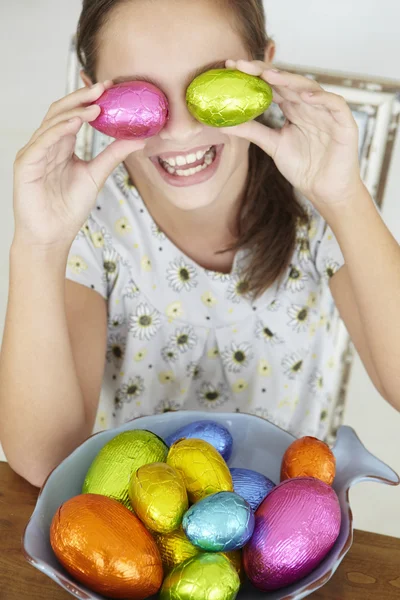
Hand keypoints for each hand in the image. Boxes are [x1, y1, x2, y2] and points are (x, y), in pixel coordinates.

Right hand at [13, 82, 145, 248]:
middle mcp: (46, 145)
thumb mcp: (96, 176)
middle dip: (82, 98)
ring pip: (52, 123)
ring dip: (74, 112)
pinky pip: (42, 142)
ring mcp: (34, 153)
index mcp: (61, 146)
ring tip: (96, 105)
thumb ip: (114, 155)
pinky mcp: (25, 165)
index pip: (73, 115)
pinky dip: (58, 130)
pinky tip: (75, 123)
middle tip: (104, 88)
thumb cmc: (68, 209)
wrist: (52, 236)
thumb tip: (139, 137)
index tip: (111, 89)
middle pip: (61, 112)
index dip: (89, 100)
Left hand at [223, 59, 363, 212]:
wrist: (324, 190)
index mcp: (293, 108)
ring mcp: (327, 111)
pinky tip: (305, 97)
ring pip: (309, 88)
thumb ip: (250, 131)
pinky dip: (322, 99)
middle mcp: (309, 104)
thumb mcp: (272, 145)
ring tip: (269, 76)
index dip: (254, 75)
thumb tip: (220, 124)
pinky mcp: (344, 123)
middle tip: (242, 65)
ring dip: (290, 80)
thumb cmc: (303, 167)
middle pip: (287, 81)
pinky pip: (335, 104)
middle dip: (265, 71)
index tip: (231, 67)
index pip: (272, 85)